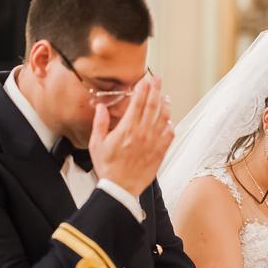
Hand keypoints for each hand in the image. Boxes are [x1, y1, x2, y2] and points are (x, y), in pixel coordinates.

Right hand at [89, 76, 173, 195]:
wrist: (120, 188)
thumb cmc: (108, 167)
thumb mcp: (96, 144)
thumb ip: (100, 123)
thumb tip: (101, 107)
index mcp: (127, 128)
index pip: (137, 102)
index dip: (143, 88)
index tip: (145, 80)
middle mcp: (143, 133)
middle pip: (153, 105)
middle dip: (156, 89)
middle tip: (158, 79)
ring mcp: (154, 142)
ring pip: (164, 117)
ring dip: (165, 105)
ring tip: (165, 97)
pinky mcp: (160, 152)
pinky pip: (170, 134)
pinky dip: (170, 124)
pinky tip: (169, 120)